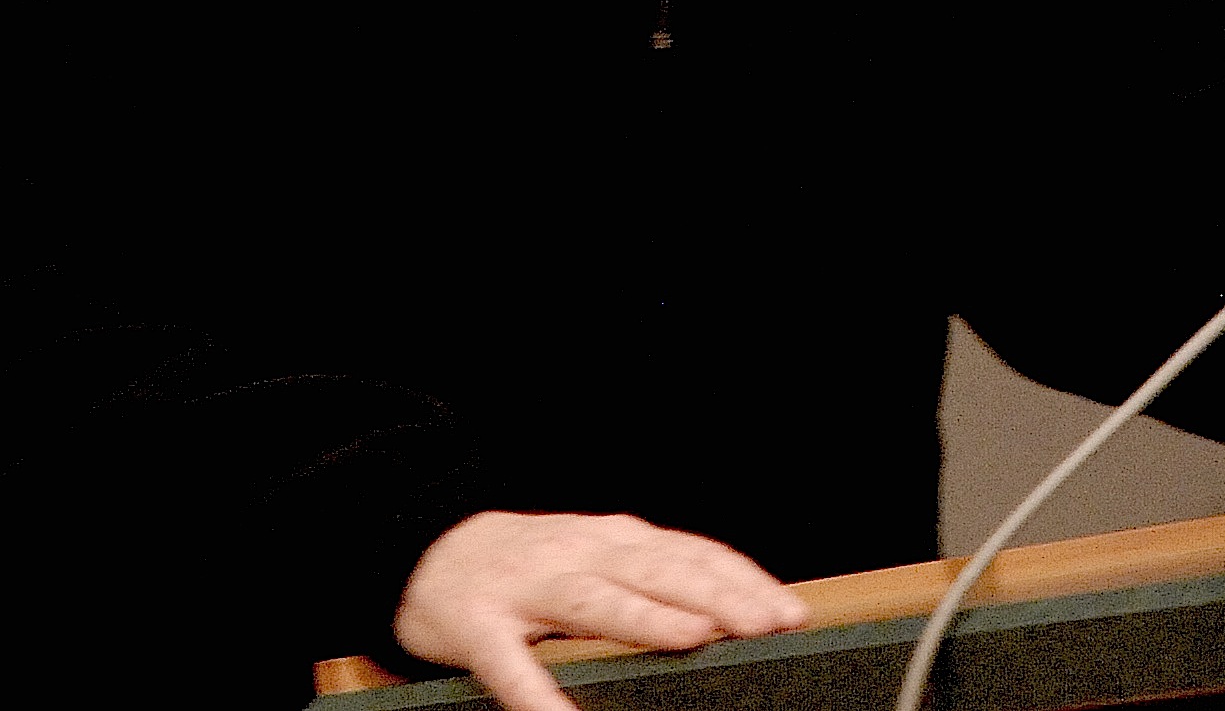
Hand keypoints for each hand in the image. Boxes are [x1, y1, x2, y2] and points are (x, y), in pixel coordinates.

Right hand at [395, 511, 809, 710]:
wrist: (428, 547)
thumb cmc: (531, 562)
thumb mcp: (597, 555)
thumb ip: (651, 576)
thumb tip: (725, 609)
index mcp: (616, 539)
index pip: (692, 554)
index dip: (743, 581)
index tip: (790, 611)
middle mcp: (582, 554)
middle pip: (660, 572)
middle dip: (719, 597)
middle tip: (769, 623)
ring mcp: (530, 587)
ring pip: (598, 601)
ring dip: (649, 618)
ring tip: (696, 640)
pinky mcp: (479, 626)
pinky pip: (510, 664)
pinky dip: (537, 691)